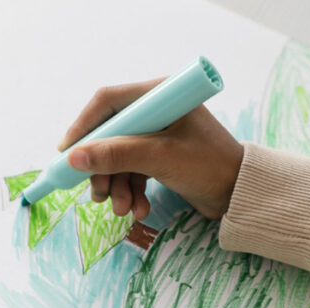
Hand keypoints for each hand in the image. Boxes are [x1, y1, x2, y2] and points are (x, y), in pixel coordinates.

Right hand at [59, 79, 244, 219]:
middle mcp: (156, 111)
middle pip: (109, 135)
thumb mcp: (159, 158)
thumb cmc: (209, 166)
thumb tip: (73, 157)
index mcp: (159, 95)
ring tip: (123, 209)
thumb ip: (116, 156)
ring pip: (118, 158)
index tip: (67, 154)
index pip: (108, 103)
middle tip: (98, 194)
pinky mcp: (160, 157)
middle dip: (102, 169)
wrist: (243, 195)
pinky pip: (131, 171)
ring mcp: (158, 135)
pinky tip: (138, 209)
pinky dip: (130, 191)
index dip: (84, 127)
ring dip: (116, 186)